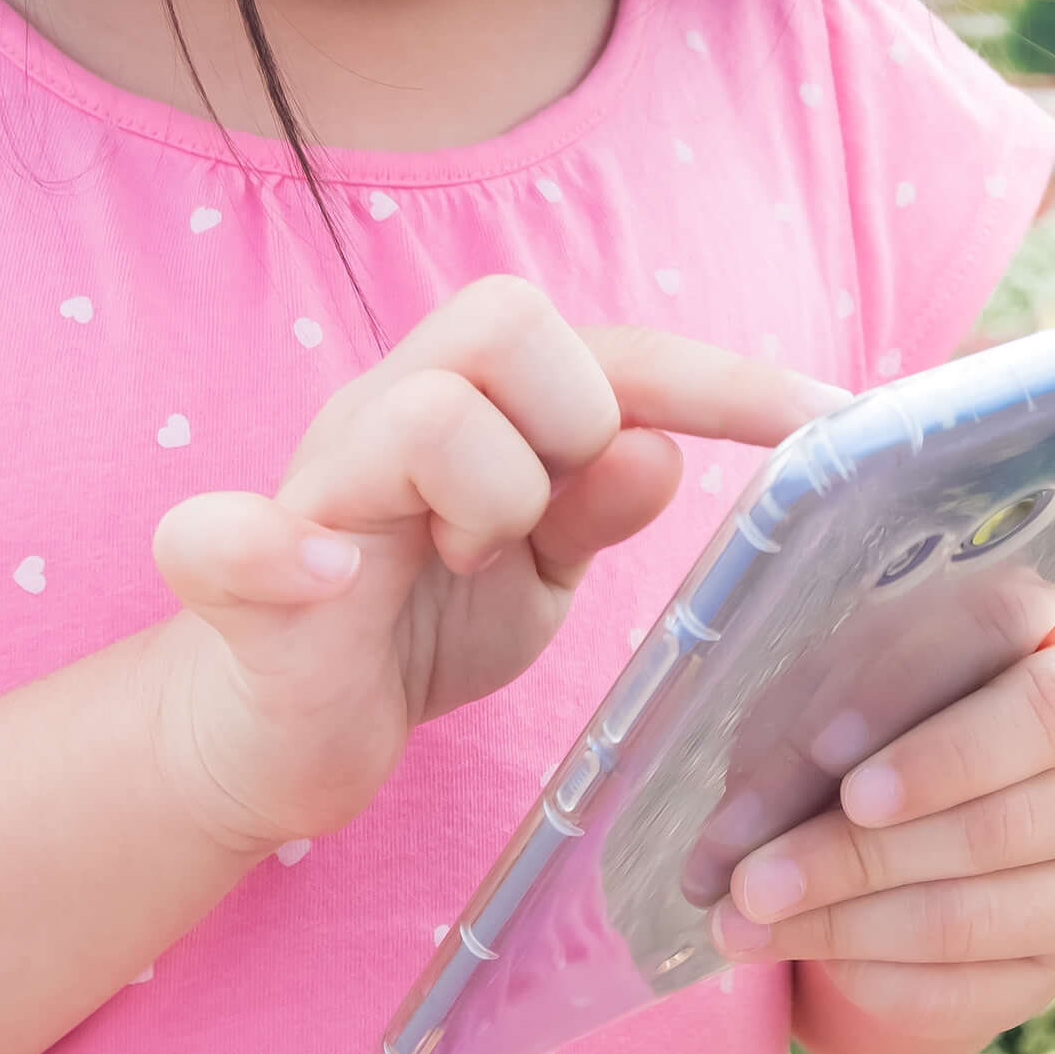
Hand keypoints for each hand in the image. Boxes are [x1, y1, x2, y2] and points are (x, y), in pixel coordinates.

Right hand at [140, 277, 841, 855]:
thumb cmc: (418, 624)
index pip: (613, 348)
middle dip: (570, 426)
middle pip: (510, 318)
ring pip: (430, 410)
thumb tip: (659, 450)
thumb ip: (601, 506)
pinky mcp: (232, 574)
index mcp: (476, 401)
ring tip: (464, 571)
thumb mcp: (544, 573)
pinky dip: (288, 553)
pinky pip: (224, 534)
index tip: (829, 419)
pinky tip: (336, 582)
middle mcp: (389, 406)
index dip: (723, 378)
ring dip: (485, 503)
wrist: (274, 735)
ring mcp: (311, 482)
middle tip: (541, 530)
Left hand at [710, 614, 1054, 1053]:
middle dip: (858, 856)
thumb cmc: (909, 705)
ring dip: (841, 924)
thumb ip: (827, 720)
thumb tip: (744, 824)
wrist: (956, 790)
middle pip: (1001, 826)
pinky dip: (866, 975)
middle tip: (752, 876)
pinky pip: (960, 990)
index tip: (847, 787)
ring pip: (971, 918)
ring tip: (740, 921)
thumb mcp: (870, 678)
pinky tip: (796, 952)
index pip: (1043, 709)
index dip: (946, 753)